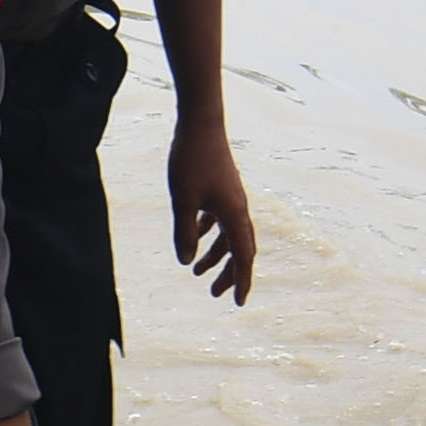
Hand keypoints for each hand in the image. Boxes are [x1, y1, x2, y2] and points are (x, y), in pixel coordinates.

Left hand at [170, 115, 255, 303]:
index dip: (241, 281)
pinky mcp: (220, 187)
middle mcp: (238, 208)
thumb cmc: (191, 160)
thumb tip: (186, 262)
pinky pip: (219, 218)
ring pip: (228, 234)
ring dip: (215, 255)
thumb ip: (184, 232)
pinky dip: (210, 232)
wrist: (200, 123)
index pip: (243, 257)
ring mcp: (230, 197)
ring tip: (197, 272)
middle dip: (228, 273)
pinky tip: (195, 237)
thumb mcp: (183, 200)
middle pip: (238, 249)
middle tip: (214, 294)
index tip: (238, 302)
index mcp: (234, 214)